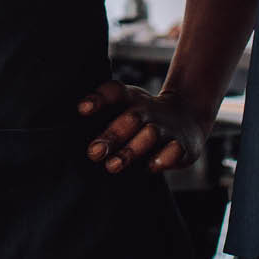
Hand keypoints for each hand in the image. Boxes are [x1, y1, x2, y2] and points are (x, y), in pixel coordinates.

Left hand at [78, 80, 209, 173]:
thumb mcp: (125, 109)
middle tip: (93, 152)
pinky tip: (151, 166)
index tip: (81, 110)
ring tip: (112, 166)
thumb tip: (72, 130)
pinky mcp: (182, 145)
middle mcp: (148, 111)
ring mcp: (166, 128)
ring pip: (149, 134)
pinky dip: (164, 158)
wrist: (186, 117)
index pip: (114, 92)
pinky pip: (174, 150)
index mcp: (131, 99)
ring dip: (131, 150)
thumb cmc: (142, 117)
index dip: (98, 99)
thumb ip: (102, 116)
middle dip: (111, 135)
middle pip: (130, 118)